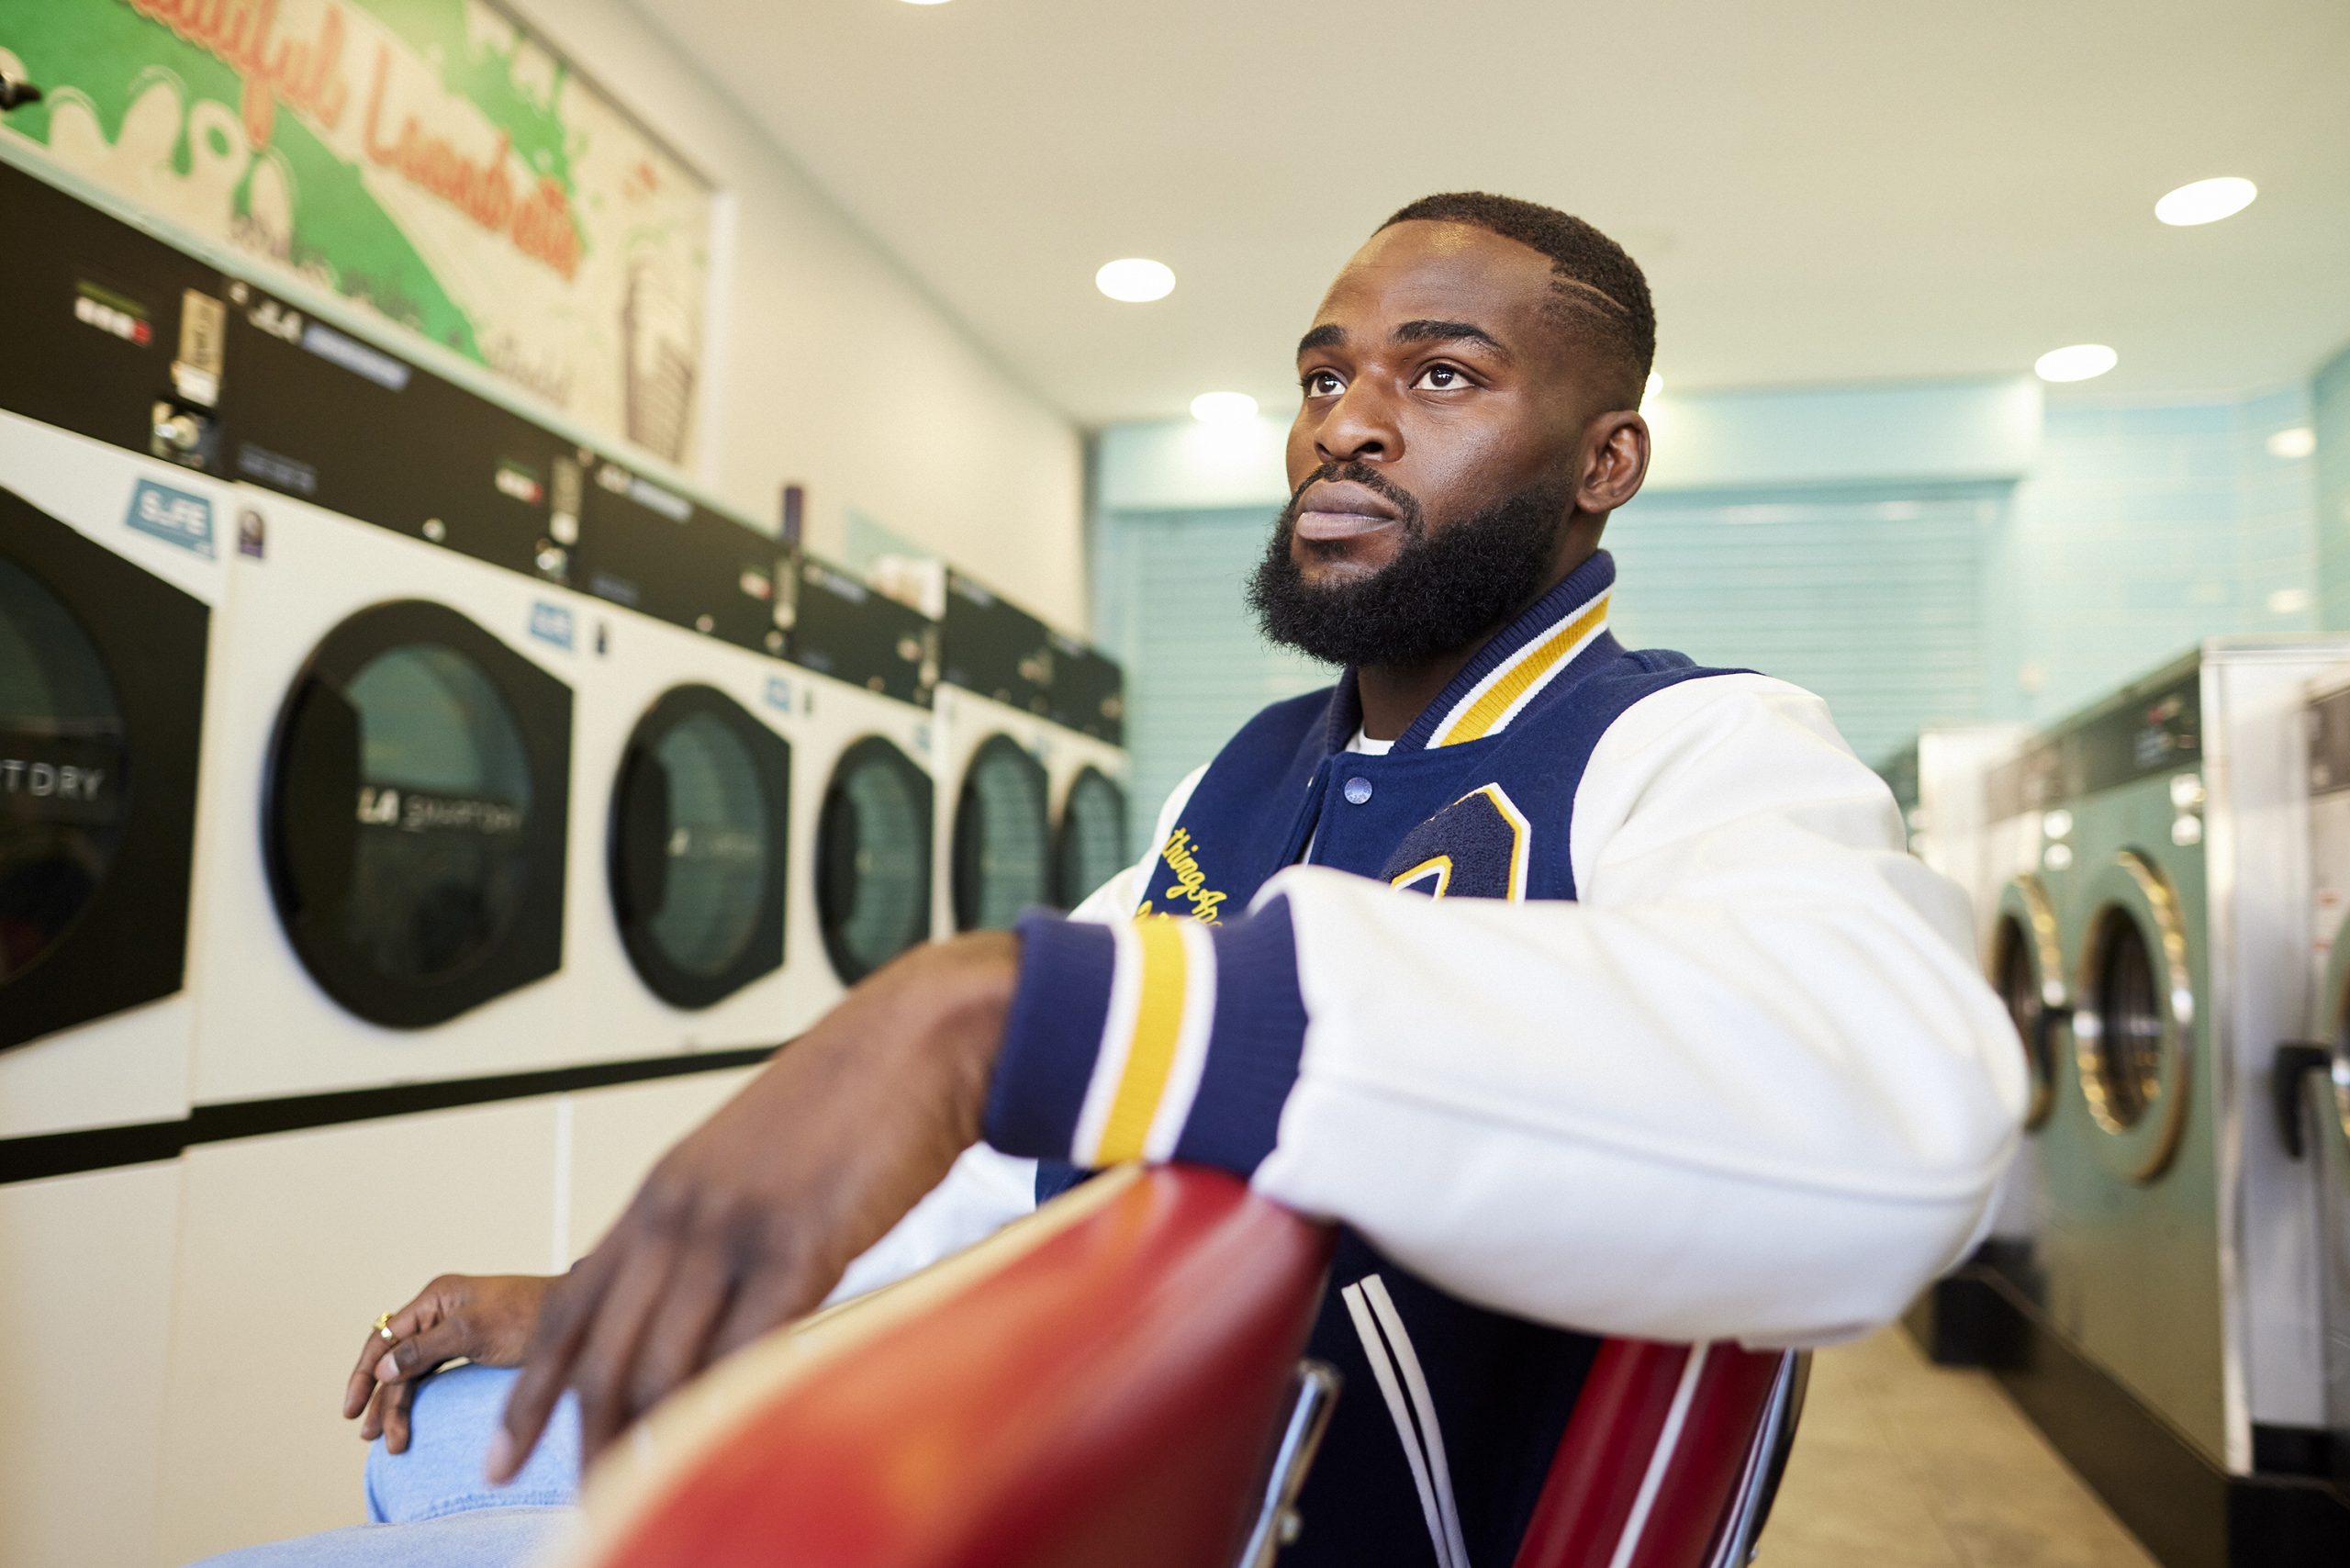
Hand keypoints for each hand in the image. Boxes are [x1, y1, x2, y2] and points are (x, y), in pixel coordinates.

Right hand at [343, 1274, 553, 1452]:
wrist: (576, 1320)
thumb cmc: (528, 1318)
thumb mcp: (473, 1332)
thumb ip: (425, 1349)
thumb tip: (383, 1369)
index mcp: (436, 1298)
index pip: (384, 1337)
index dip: (364, 1373)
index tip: (351, 1410)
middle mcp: (439, 1311)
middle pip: (395, 1358)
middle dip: (382, 1398)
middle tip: (371, 1437)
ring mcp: (452, 1329)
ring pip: (413, 1371)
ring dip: (399, 1405)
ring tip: (392, 1443)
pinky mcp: (468, 1347)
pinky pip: (431, 1375)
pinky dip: (419, 1398)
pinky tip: (409, 1420)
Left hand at [490, 931, 1019, 1480]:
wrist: (918, 1037)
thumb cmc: (851, 1099)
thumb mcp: (750, 1160)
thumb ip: (713, 1227)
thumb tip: (698, 1306)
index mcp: (662, 1193)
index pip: (571, 1309)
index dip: (531, 1392)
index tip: (503, 1455)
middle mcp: (680, 1213)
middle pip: (607, 1354)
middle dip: (589, 1439)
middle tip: (590, 1502)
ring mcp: (735, 1230)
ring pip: (667, 1364)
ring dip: (655, 1441)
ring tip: (657, 1497)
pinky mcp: (802, 1243)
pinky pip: (749, 1348)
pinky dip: (732, 1407)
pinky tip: (728, 1447)